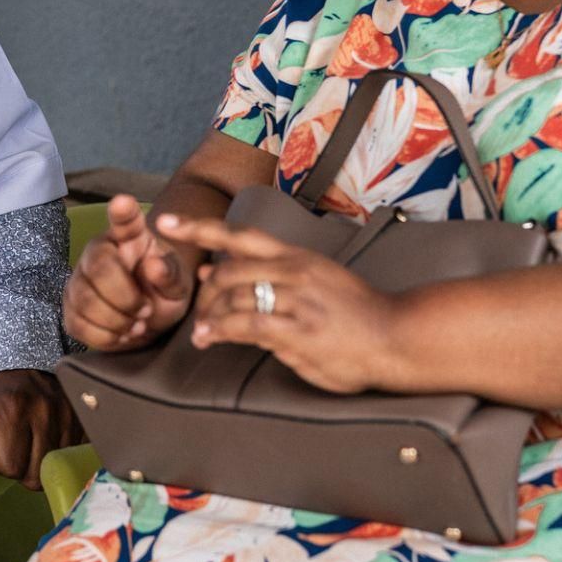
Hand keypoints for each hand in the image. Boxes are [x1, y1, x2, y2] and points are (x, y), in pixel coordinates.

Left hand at [0, 369, 80, 493]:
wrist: (18, 362)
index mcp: (13, 407)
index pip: (10, 467)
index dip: (1, 464)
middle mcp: (45, 408)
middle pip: (34, 473)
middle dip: (21, 468)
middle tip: (14, 449)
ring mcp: (68, 412)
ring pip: (54, 467)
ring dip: (41, 463)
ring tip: (30, 444)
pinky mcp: (82, 417)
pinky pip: (73, 456)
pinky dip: (59, 455)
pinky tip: (48, 442)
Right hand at [63, 194, 195, 350]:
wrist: (149, 321)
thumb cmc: (164, 292)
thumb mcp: (178, 284)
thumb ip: (170, 275)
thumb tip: (153, 266)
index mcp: (130, 238)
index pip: (124, 220)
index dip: (122, 212)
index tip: (124, 202)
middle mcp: (99, 251)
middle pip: (98, 268)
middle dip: (125, 298)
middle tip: (146, 311)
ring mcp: (80, 278)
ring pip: (84, 299)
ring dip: (116, 320)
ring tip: (137, 325)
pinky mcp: (71, 307)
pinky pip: (77, 323)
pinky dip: (103, 336)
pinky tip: (120, 334)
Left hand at [160, 215, 404, 394]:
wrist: (396, 336)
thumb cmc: (355, 314)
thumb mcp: (314, 281)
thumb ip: (268, 276)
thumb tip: (214, 271)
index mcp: (296, 257)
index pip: (239, 235)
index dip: (198, 228)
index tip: (165, 224)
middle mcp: (294, 271)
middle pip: (227, 270)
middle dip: (204, 293)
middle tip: (197, 315)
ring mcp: (296, 300)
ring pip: (233, 296)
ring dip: (208, 315)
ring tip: (201, 333)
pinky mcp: (298, 330)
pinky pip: (245, 324)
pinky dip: (220, 330)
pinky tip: (210, 338)